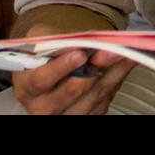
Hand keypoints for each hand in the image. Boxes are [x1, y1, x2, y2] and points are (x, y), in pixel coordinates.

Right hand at [10, 48, 135, 114]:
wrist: (51, 69)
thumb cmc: (45, 53)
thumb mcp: (43, 41)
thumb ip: (59, 41)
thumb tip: (84, 39)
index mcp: (27, 86)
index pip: (41, 81)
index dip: (60, 68)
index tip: (80, 54)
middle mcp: (44, 107)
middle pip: (72, 92)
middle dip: (95, 69)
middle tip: (112, 51)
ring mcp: (66, 115)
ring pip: (94, 97)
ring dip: (114, 72)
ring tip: (126, 52)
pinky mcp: (87, 116)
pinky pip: (106, 99)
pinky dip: (118, 78)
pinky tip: (127, 62)